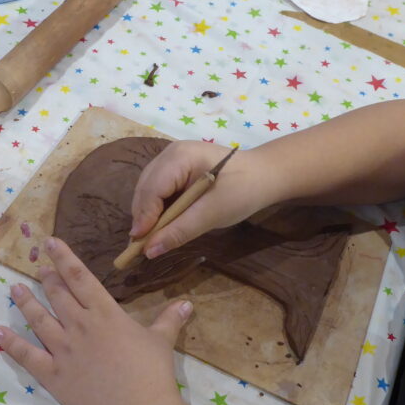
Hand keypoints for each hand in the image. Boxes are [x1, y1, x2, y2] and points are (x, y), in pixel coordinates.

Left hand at [0, 237, 192, 404]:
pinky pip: (27, 355)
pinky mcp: (52, 374)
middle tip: (38, 267)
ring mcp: (62, 350)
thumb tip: (187, 302)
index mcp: (105, 313)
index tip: (50, 242)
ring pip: (39, 320)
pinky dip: (10, 343)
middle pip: (58, 296)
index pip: (81, 278)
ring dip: (26, 303)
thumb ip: (169, 320)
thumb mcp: (162, 342)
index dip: (65, 258)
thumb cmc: (151, 373)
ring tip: (14, 289)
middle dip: (47, 279)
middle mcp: (79, 326)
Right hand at [131, 141, 263, 257]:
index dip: (144, 217)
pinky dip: (157, 209)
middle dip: (143, 217)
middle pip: (145, 188)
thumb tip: (149, 251)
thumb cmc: (242, 191)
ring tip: (149, 238)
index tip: (139, 245)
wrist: (264, 176)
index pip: (152, 189)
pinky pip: (158, 190)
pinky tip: (160, 225)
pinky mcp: (176, 168)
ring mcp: (172, 159)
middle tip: (140, 246)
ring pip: (148, 190)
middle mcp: (170, 154)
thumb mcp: (212, 214)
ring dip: (148, 214)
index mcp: (180, 157)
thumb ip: (179, 231)